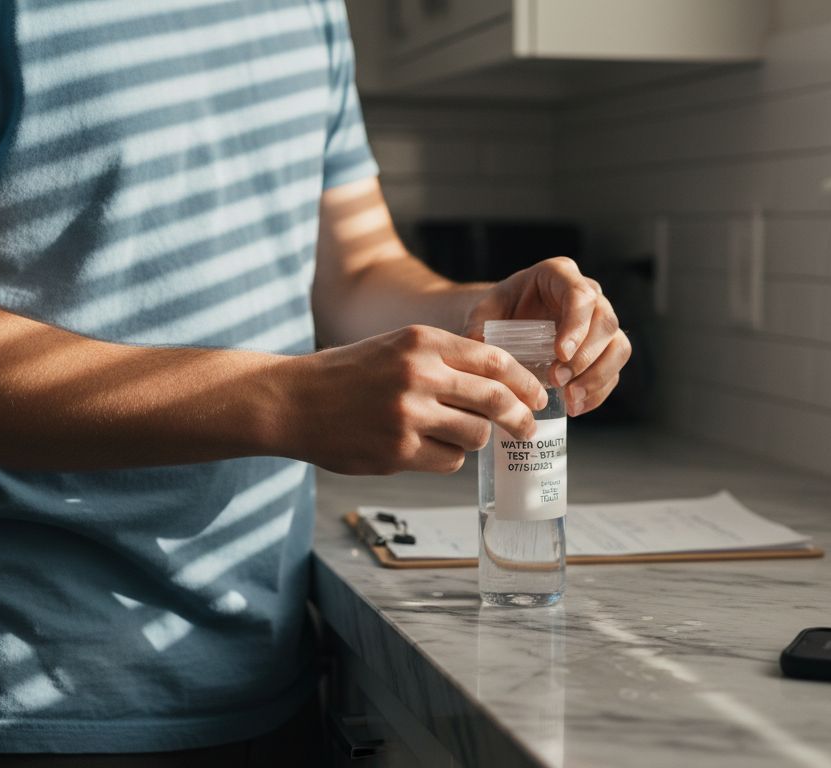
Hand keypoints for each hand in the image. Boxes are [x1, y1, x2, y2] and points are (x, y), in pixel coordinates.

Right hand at [284, 325, 547, 474]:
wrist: (293, 400)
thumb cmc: (348, 374)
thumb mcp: (397, 348)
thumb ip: (444, 360)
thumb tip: (502, 387)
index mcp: (422, 341)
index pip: (494, 361)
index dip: (524, 381)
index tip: (537, 395)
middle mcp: (419, 374)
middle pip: (495, 400)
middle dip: (520, 418)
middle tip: (528, 429)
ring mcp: (409, 415)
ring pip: (476, 435)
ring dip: (475, 439)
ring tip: (455, 435)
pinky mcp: (398, 452)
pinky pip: (448, 460)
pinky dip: (446, 457)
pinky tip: (423, 448)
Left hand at [463, 257, 630, 415]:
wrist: (507, 322)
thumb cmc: (498, 312)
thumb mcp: (484, 313)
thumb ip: (479, 326)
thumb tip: (478, 346)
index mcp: (559, 274)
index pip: (580, 295)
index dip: (576, 325)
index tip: (559, 354)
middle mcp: (589, 294)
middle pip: (605, 322)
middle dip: (585, 357)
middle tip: (558, 381)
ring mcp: (600, 322)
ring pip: (618, 347)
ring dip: (597, 377)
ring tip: (571, 400)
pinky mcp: (604, 349)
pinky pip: (613, 370)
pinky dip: (597, 392)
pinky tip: (576, 406)